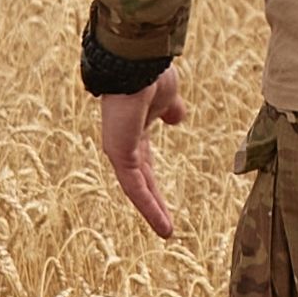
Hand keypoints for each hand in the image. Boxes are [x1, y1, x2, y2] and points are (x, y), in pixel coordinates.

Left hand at [94, 61, 190, 237]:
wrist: (139, 65)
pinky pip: (134, 187)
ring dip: (152, 210)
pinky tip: (163, 224)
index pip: (145, 165)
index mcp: (136, 130)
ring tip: (167, 231)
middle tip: (166, 225)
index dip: (155, 184)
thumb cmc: (152, 75)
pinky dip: (148, 206)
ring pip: (137, 188)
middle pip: (141, 180)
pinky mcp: (120, 154)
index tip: (167, 202)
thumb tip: (177, 119)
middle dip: (153, 202)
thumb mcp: (168, 97)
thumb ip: (171, 110)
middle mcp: (125, 142)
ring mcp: (120, 149)